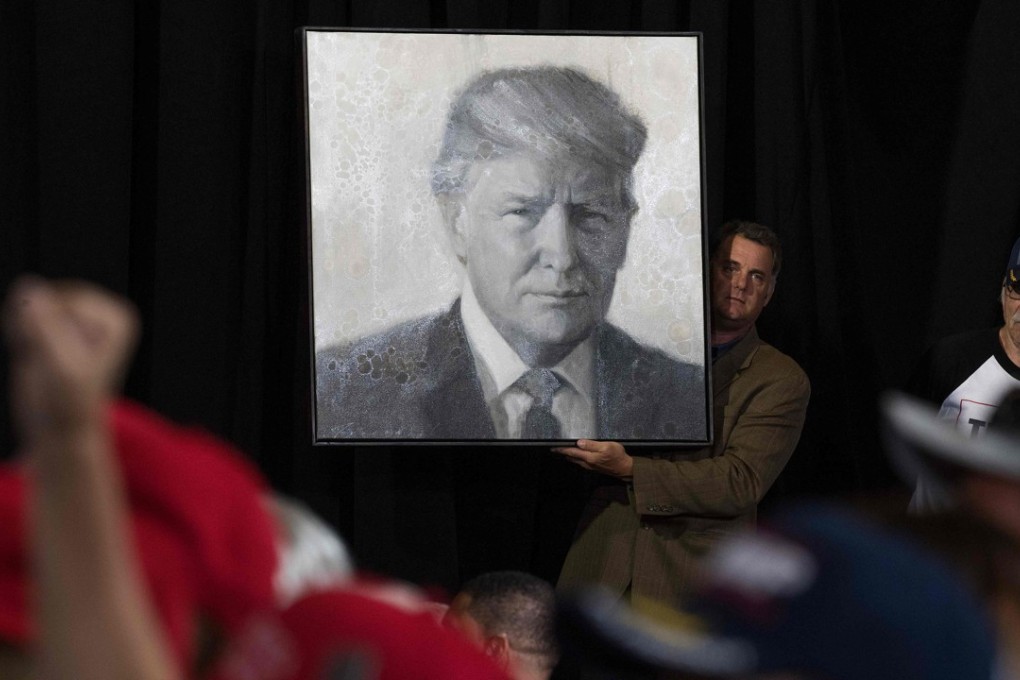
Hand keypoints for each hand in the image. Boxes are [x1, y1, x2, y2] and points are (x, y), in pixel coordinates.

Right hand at [4, 277, 138, 443]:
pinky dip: (16, 335)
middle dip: (36, 330)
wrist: (59, 428)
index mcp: (116, 316)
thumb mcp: (60, 365)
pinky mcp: (48, 322)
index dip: (56, 333)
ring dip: (23, 333)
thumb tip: (29, 285)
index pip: (69, 302)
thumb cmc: (67, 402)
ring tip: (42, 360)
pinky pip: (15, 312)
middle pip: (45, 296)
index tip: (68, 362)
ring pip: (26, 302)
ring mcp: (73, 314)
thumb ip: (45, 324)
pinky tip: (31, 356)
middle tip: (50, 363)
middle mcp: (98, 310)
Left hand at [553, 439, 632, 478]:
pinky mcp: (595, 467)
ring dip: (570, 456)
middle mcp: (588, 463)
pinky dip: (576, 459)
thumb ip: (592, 445)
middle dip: (564, 453)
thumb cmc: (617, 456)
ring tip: (564, 453)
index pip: (572, 452)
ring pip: (577, 461)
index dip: (562, 450)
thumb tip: (579, 443)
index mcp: (589, 457)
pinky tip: (577, 457)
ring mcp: (591, 466)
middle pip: (573, 457)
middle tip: (555, 450)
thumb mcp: (606, 446)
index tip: (554, 448)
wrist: (625, 468)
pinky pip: (582, 462)